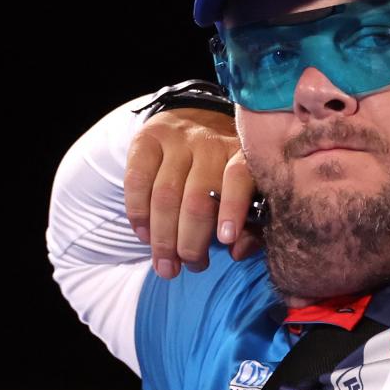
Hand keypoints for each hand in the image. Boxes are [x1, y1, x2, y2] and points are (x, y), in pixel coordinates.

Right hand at [124, 107, 260, 277]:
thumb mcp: (246, 192)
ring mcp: (177, 140)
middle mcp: (211, 143)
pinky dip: (138, 215)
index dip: (232, 209)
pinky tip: (145, 236)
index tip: (226, 240)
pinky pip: (137, 181)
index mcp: (242, 154)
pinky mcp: (147, 139)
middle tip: (191, 267)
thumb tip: (238, 251)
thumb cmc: (224, 173)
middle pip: (197, 198)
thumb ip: (251, 225)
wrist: (194, 122)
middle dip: (191, 242)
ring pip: (165, 195)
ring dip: (163, 238)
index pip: (239, 176)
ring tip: (166, 266)